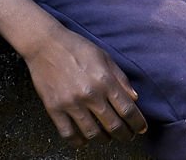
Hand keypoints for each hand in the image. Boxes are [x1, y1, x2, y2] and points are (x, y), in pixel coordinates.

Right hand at [22, 25, 147, 147]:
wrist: (45, 44)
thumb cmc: (76, 47)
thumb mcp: (104, 56)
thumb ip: (120, 78)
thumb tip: (134, 98)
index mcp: (104, 80)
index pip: (127, 109)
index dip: (137, 123)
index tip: (141, 128)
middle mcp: (90, 94)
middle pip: (113, 125)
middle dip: (124, 134)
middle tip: (127, 136)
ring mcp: (71, 103)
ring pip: (92, 133)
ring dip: (104, 139)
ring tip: (107, 137)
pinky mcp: (54, 108)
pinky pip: (68, 133)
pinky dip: (79, 141)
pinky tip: (84, 139)